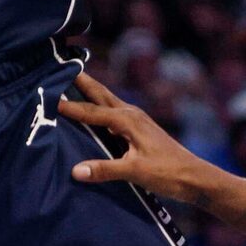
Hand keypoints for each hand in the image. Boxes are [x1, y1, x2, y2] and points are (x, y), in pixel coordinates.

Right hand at [61, 73, 218, 207]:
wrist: (195, 178)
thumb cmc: (168, 173)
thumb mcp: (135, 172)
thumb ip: (105, 170)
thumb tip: (75, 170)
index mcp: (128, 120)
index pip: (92, 112)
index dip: (70, 107)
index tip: (49, 98)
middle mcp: (132, 115)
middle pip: (101, 95)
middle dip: (83, 82)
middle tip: (65, 67)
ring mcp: (138, 121)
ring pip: (109, 102)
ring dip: (92, 93)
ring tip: (76, 84)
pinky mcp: (141, 130)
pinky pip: (114, 114)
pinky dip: (101, 108)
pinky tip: (97, 114)